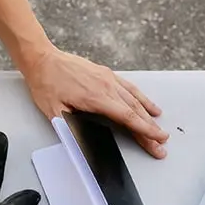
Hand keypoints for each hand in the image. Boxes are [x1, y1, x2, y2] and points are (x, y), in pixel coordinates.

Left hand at [18, 45, 168, 157]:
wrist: (42, 58)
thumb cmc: (46, 84)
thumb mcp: (54, 112)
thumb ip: (72, 129)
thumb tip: (85, 146)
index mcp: (96, 97)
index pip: (127, 117)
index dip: (144, 130)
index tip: (157, 139)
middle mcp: (106, 87)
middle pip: (134, 110)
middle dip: (150, 128)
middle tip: (161, 143)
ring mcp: (108, 79)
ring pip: (134, 98)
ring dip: (148, 114)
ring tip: (159, 126)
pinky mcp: (106, 74)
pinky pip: (129, 87)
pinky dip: (141, 97)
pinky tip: (148, 105)